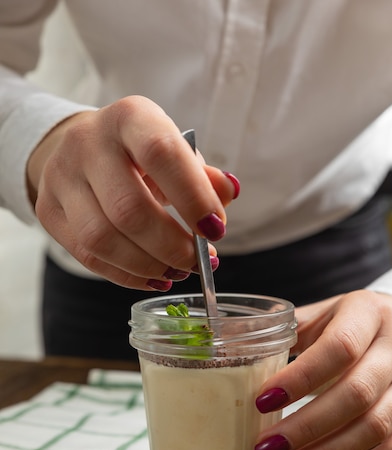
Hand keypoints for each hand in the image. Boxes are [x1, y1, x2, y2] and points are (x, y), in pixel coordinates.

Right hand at [27, 96, 237, 287]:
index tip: (215, 231)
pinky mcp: (49, 211)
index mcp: (129, 118)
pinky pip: (87, 257)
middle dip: (171, 246)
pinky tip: (153, 276)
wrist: (82, 149)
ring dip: (148, 265)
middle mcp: (88, 142)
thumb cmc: (140, 155)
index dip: (192, 198)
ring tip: (177, 271)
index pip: (161, 154)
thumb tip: (229, 194)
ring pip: (102, 239)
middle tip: (198, 262)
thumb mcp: (175, 152)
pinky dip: (127, 275)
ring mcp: (61, 177)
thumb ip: (204, 176)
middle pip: (128, 208)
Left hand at [254, 290, 391, 449]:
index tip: (262, 401)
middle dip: (306, 427)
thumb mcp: (327, 312)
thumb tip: (232, 344)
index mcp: (370, 313)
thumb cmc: (356, 321)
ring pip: (377, 427)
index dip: (300, 378)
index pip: (339, 348)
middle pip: (356, 394)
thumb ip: (289, 329)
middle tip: (266, 448)